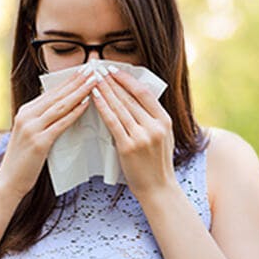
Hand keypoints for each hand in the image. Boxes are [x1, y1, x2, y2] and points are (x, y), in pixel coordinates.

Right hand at [0, 67, 98, 198]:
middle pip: (57, 94)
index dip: (69, 80)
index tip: (85, 70)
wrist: (9, 181)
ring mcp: (32, 128)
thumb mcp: (30, 133)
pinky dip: (74, 112)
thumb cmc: (24, 159)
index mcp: (26, 111)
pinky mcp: (39, 142)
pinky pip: (60, 123)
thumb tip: (62, 107)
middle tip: (93, 68)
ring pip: (60, 105)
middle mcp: (27, 115)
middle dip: (77, 80)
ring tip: (94, 81)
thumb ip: (43, 119)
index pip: (52, 92)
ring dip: (79, 92)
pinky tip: (86, 104)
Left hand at [91, 66, 177, 196]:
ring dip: (105, 91)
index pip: (144, 93)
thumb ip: (152, 119)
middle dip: (112, 82)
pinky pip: (112, 122)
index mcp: (165, 121)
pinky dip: (102, 108)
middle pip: (130, 98)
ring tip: (93, 80)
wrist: (158, 189)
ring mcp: (142, 136)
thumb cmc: (157, 163)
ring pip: (120, 107)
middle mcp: (155, 126)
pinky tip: (94, 98)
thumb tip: (134, 98)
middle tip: (98, 69)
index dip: (127, 80)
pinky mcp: (128, 147)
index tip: (114, 70)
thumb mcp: (163, 137)